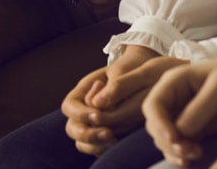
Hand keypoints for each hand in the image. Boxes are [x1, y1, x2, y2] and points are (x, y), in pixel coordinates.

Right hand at [63, 45, 186, 154]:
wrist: (147, 71)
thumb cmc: (133, 67)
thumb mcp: (122, 70)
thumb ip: (112, 86)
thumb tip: (98, 105)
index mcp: (83, 89)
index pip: (69, 106)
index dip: (80, 113)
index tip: (97, 115)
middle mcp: (85, 108)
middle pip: (72, 128)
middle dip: (87, 134)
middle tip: (108, 133)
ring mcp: (94, 122)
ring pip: (82, 142)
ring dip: (95, 144)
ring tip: (114, 139)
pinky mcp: (106, 132)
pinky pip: (97, 148)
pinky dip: (104, 149)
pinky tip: (119, 143)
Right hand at [142, 52, 216, 163]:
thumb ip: (201, 107)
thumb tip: (181, 131)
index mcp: (174, 81)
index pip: (153, 105)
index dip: (158, 124)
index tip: (174, 139)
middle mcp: (173, 98)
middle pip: (156, 125)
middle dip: (168, 141)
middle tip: (189, 152)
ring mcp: (182, 114)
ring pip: (166, 138)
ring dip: (175, 150)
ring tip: (196, 155)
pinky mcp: (194, 127)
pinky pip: (180, 144)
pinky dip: (182, 154)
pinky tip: (194, 159)